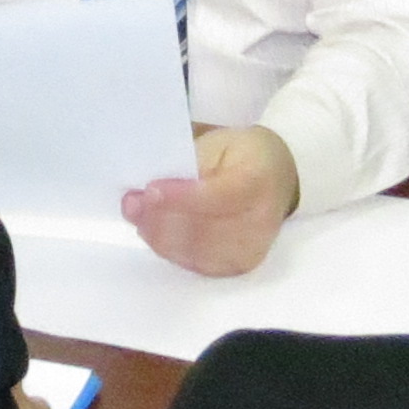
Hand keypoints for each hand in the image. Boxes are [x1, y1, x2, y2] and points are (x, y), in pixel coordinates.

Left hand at [122, 124, 297, 277]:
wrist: (277, 178)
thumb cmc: (241, 154)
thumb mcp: (218, 142)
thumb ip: (189, 161)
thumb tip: (152, 183)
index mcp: (258, 180)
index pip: (219, 196)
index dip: (182, 197)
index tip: (149, 191)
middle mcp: (260, 222)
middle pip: (204, 229)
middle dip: (161, 218)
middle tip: (131, 203)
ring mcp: (250, 249)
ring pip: (196, 251)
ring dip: (160, 236)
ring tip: (136, 216)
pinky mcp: (238, 266)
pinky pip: (197, 263)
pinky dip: (170, 248)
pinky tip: (152, 232)